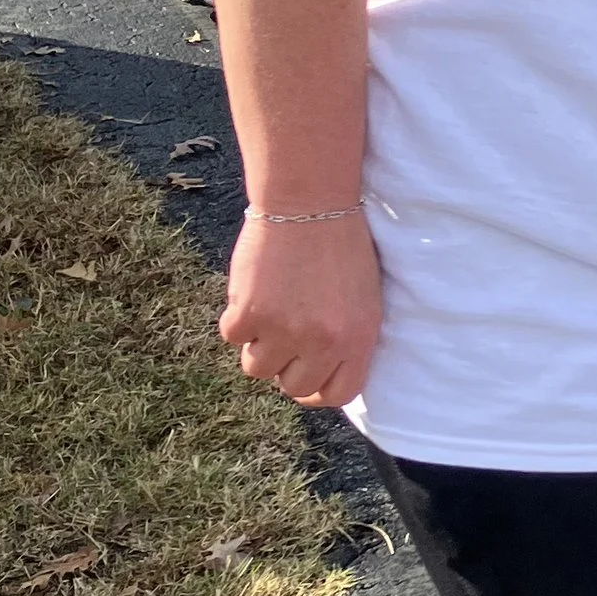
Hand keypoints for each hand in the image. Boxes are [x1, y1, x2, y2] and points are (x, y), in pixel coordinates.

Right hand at [220, 211, 381, 406]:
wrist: (309, 200)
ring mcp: (284, 331)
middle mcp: (323, 342)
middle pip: (293, 387)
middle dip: (285, 366)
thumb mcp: (364, 296)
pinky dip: (237, 318)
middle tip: (283, 338)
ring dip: (258, 344)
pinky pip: (232, 335)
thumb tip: (323, 372)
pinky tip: (251, 291)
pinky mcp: (249, 313)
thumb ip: (348, 337)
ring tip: (268, 310)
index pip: (339, 395)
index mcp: (359, 338)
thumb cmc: (341, 243)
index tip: (306, 375)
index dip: (318, 390)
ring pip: (256, 367)